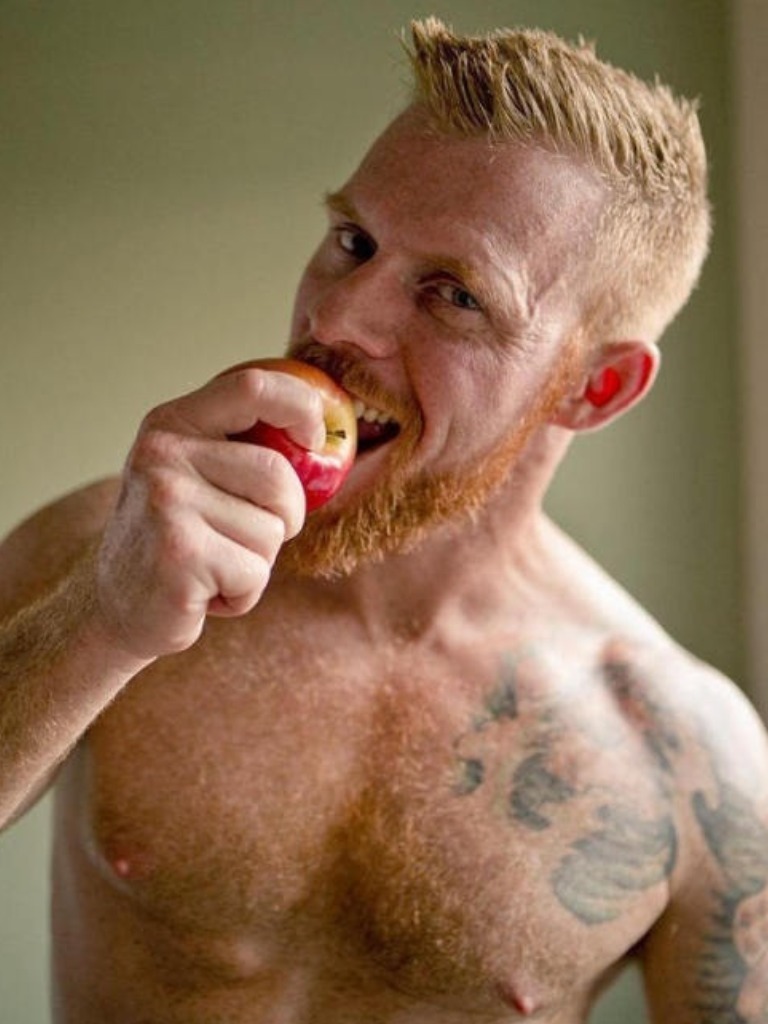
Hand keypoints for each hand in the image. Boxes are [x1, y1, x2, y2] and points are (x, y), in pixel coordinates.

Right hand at [94, 366, 324, 658]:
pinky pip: (255, 573)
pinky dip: (243, 594)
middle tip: (246, 541)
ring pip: (272, 531)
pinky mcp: (180, 553)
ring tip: (214, 567)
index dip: (301, 407)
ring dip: (258, 562)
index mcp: (172, 424)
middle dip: (284, 517)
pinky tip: (206, 592)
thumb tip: (326, 436)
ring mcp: (168, 501)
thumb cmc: (178, 542)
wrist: (116, 610)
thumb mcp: (195, 477)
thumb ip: (241, 449)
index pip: (252, 386)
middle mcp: (163, 454)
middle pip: (278, 475)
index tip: (316, 439)